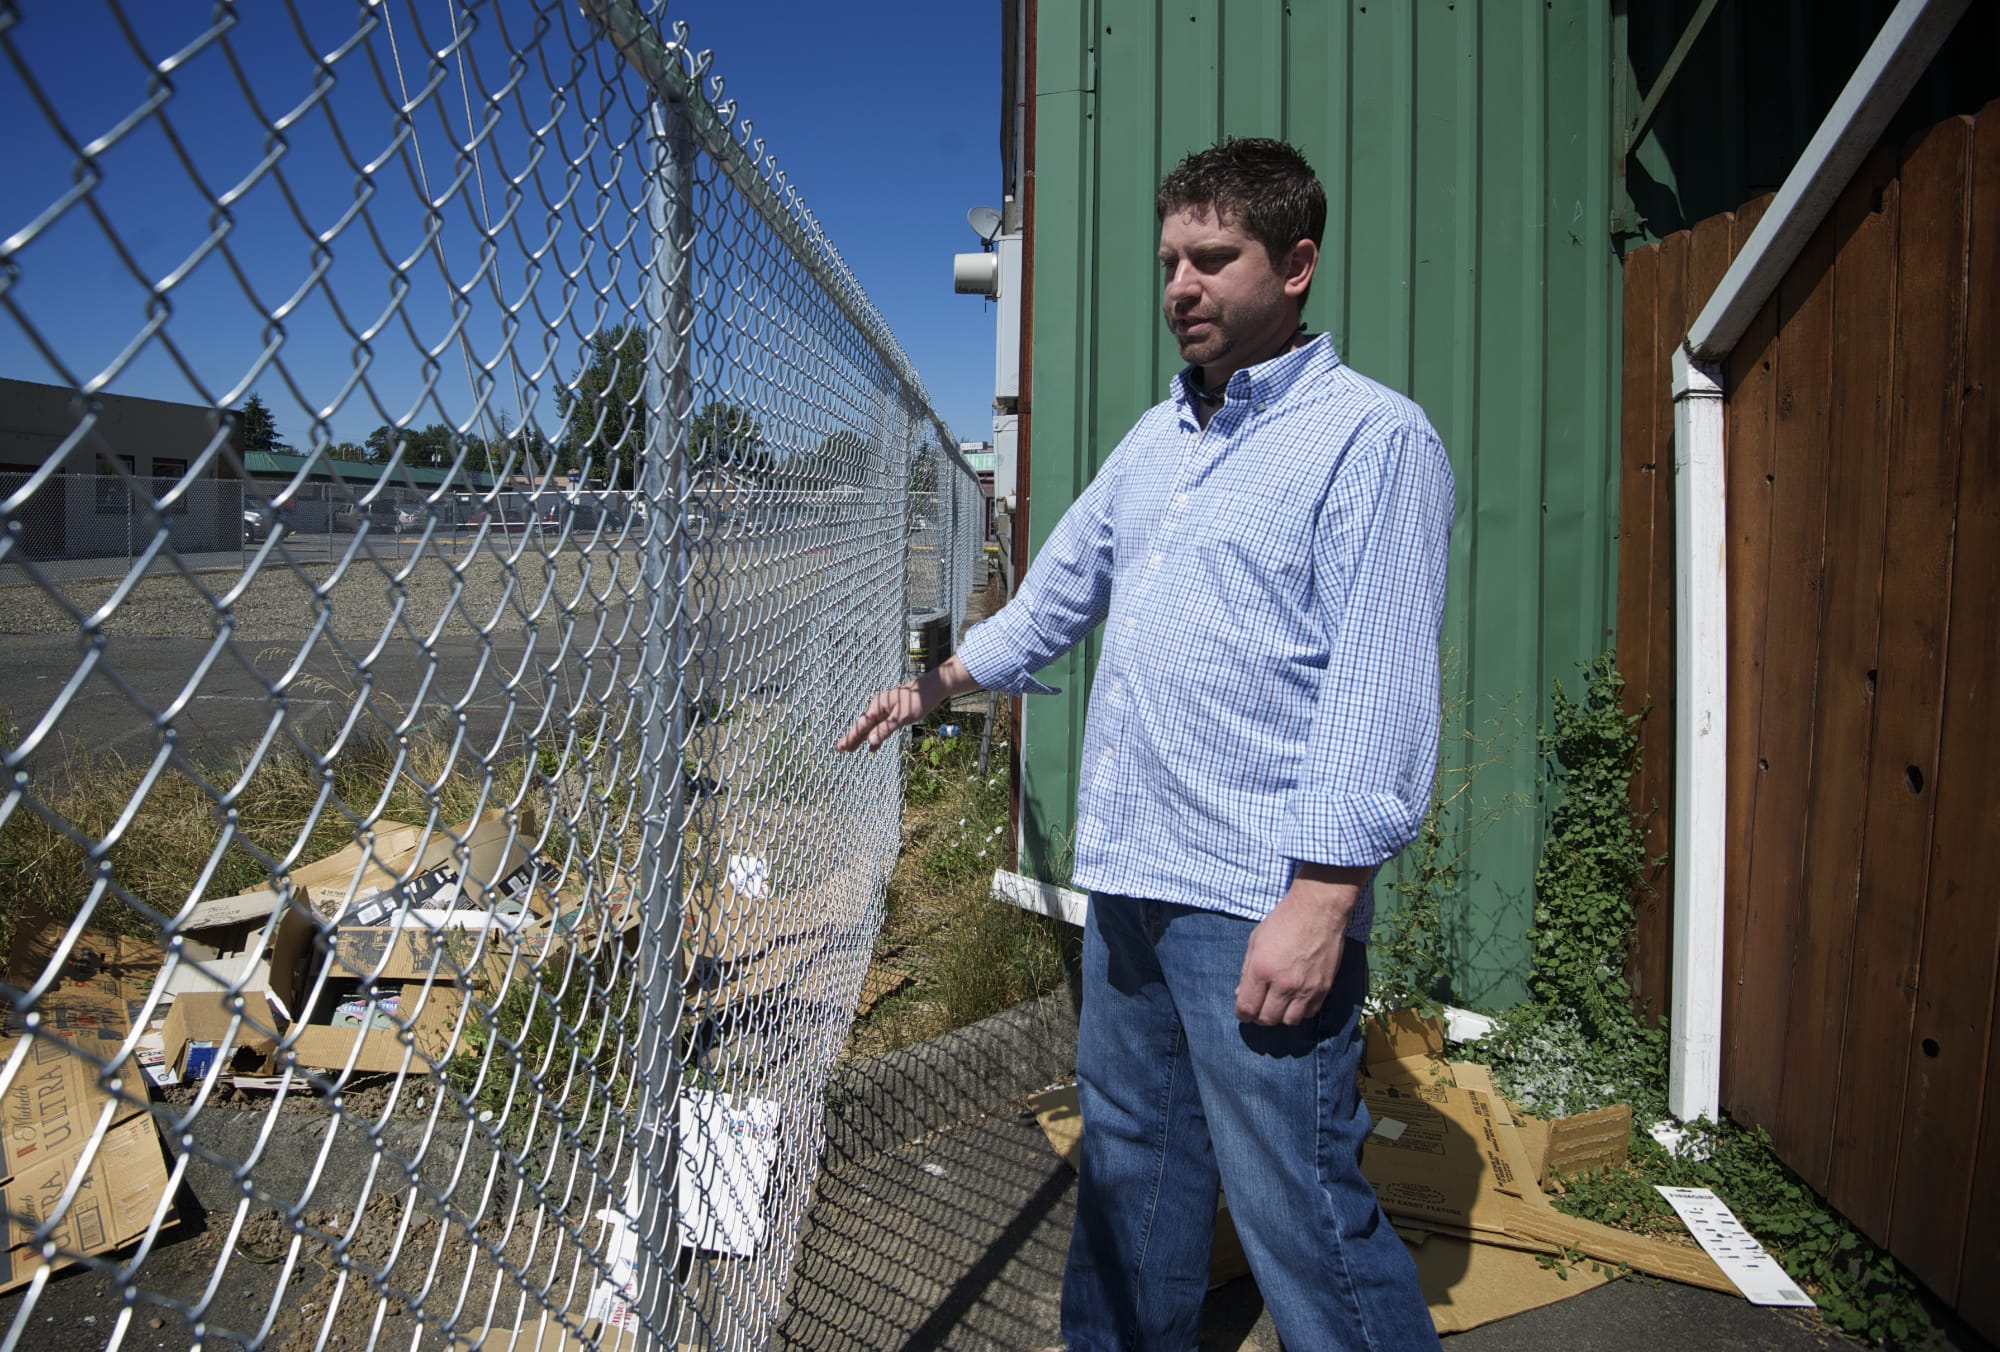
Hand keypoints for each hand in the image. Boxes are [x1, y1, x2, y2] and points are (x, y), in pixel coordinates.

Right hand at [835, 656, 976, 751]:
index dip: (851, 737)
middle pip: (863, 726)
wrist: (931, 690)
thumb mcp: (900, 718)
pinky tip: (873, 746)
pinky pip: (880, 726)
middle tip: (841, 749)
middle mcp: (878, 707)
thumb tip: (870, 741)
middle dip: (853, 738)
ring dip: (863, 738)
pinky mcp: (893, 713)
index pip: (861, 725)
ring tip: (852, 749)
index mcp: (877, 706)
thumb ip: (885, 729)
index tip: (840, 747)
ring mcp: (885, 710)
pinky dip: (876, 736)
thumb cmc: (916, 701)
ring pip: (871, 727)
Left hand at [1235, 864, 1366, 1025]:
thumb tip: (1241, 994)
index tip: (1244, 1009)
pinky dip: (1300, 1011)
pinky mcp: (1324, 988)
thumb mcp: (1256, 941)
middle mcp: (1283, 983)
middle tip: (1260, 1005)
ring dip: (1281, 1015)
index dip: (1242, 1013)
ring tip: (1279, 1003)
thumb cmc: (1283, 921)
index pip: (1247, 1009)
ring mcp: (1306, 988)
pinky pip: (1309, 1013)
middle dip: (1259, 1016)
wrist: (1319, 910)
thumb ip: (1247, 971)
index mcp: (1261, 970)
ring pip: (1289, 1021)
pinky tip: (1296, 998)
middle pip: (1267, 1020)